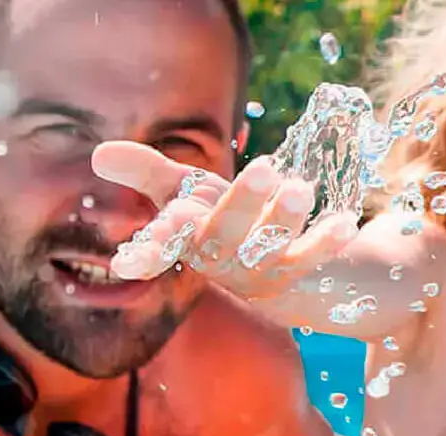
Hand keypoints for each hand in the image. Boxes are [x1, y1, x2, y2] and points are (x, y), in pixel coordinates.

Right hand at [91, 141, 359, 299]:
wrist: (275, 271)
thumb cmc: (219, 219)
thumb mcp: (183, 192)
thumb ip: (146, 172)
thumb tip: (99, 154)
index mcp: (186, 240)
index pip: (161, 249)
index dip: (147, 252)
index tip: (128, 259)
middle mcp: (219, 260)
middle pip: (225, 235)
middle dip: (242, 204)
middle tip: (263, 169)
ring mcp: (258, 270)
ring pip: (270, 246)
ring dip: (286, 218)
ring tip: (303, 187)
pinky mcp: (295, 272)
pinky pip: (312, 260)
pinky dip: (327, 242)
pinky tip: (346, 222)